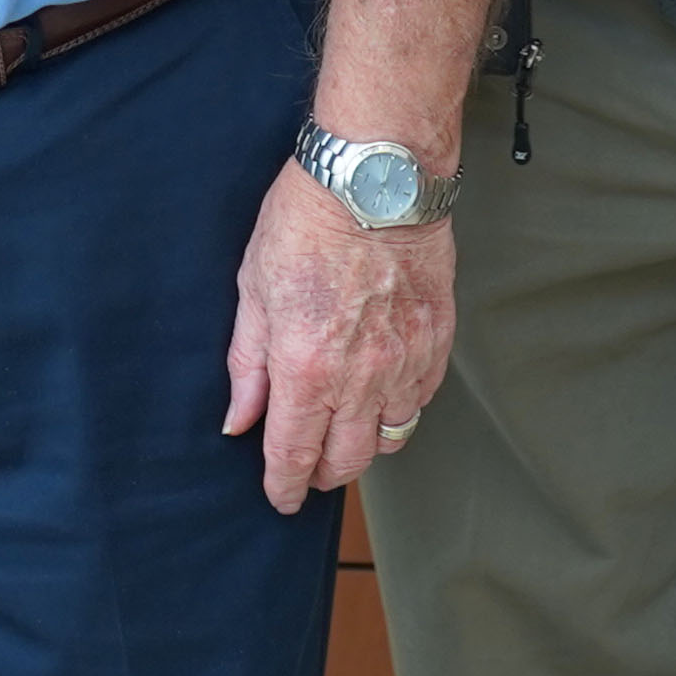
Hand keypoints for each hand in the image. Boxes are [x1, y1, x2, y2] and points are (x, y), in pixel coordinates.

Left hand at [225, 166, 453, 508]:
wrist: (377, 177)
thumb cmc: (308, 219)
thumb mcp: (253, 288)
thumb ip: (247, 363)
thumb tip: (239, 419)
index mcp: (305, 366)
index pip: (293, 453)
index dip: (283, 486)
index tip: (279, 498)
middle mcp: (360, 376)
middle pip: (346, 462)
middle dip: (321, 474)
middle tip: (306, 468)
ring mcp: (405, 361)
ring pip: (389, 438)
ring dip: (362, 445)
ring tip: (343, 430)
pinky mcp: (437, 342)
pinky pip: (420, 400)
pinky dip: (399, 408)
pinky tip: (380, 392)